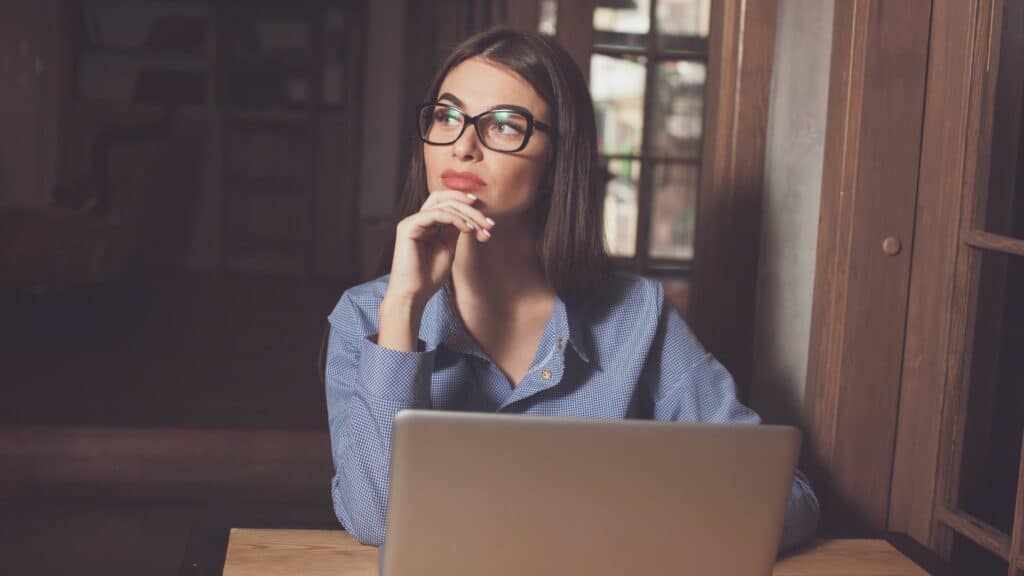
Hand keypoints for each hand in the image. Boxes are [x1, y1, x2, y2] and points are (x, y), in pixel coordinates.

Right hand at [384, 190, 494, 307]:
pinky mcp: (408, 227)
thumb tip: (470, 216)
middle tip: (488, 224)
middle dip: (471, 209)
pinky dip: (454, 219)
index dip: (468, 206)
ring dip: (467, 215)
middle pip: (446, 199)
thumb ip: (455, 230)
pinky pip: (435, 214)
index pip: (447, 203)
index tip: (488, 221)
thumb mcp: (448, 248)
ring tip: (479, 229)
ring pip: (443, 204)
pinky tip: (467, 229)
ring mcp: (412, 222)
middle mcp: (418, 219)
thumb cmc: (429, 276)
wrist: (414, 294)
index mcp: (427, 224)